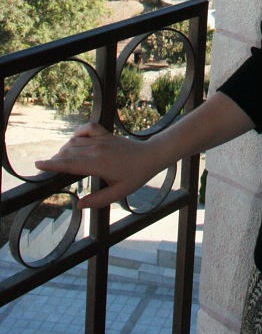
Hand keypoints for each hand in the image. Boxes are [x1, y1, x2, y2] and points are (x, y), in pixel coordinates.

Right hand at [35, 122, 163, 209]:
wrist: (150, 155)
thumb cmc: (136, 176)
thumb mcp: (118, 193)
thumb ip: (98, 200)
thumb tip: (79, 205)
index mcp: (99, 164)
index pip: (70, 164)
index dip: (52, 164)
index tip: (38, 164)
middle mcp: (97, 149)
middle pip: (69, 152)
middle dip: (55, 159)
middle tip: (46, 168)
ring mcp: (102, 140)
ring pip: (76, 141)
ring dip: (64, 149)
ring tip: (58, 159)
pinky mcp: (106, 134)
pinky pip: (88, 128)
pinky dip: (78, 132)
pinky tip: (74, 140)